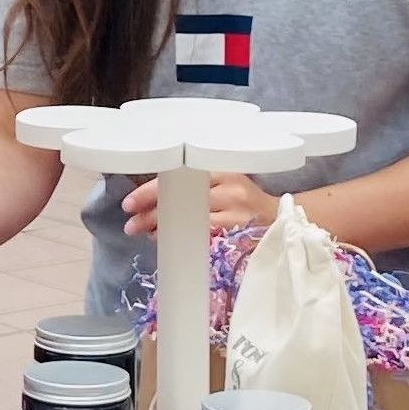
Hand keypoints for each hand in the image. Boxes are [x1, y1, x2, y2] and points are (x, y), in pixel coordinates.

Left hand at [120, 174, 278, 238]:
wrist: (279, 217)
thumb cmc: (245, 199)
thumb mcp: (223, 180)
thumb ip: (195, 182)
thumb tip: (153, 195)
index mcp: (220, 168)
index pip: (177, 176)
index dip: (150, 190)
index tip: (130, 203)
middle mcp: (228, 187)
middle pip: (180, 198)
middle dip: (150, 214)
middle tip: (131, 225)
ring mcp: (235, 210)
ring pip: (189, 220)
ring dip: (163, 228)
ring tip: (145, 233)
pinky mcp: (239, 231)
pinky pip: (204, 237)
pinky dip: (184, 238)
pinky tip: (171, 240)